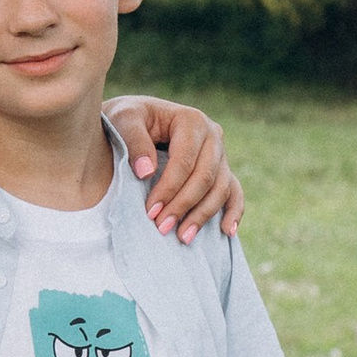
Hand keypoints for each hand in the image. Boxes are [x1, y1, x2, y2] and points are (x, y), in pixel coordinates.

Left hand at [109, 96, 242, 240]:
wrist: (133, 121)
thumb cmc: (126, 119)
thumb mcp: (123, 120)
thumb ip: (133, 140)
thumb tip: (147, 172)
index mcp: (191, 120)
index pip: (185, 160)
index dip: (169, 188)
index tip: (151, 211)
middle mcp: (212, 135)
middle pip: (205, 177)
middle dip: (184, 205)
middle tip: (162, 228)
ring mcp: (220, 153)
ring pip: (220, 188)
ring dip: (203, 215)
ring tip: (183, 237)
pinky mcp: (221, 169)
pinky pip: (234, 191)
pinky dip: (234, 211)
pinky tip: (226, 232)